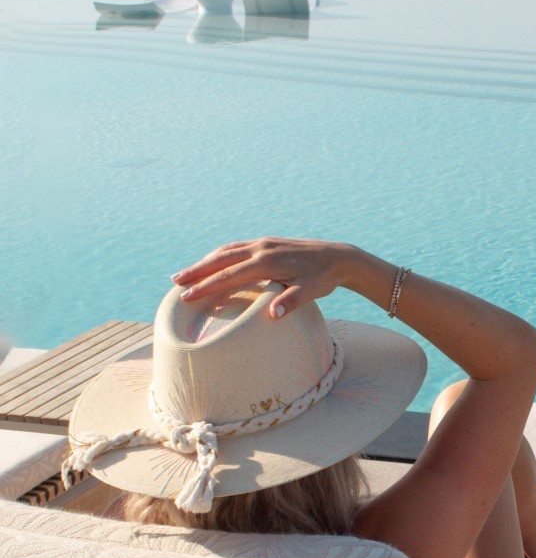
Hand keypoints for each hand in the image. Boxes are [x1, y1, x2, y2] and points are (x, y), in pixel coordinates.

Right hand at [171, 238, 363, 317]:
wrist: (338, 256)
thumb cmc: (323, 278)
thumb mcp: (311, 292)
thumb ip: (292, 301)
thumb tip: (273, 314)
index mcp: (267, 262)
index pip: (229, 276)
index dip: (207, 286)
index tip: (187, 296)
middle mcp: (261, 249)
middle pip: (220, 259)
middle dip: (196, 271)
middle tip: (174, 282)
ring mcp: (263, 243)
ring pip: (226, 251)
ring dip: (204, 261)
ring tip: (185, 274)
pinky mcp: (266, 242)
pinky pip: (236, 247)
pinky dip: (219, 255)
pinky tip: (212, 262)